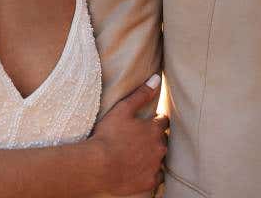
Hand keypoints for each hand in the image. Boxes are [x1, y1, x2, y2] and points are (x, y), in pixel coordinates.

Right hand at [90, 75, 168, 195]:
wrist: (98, 166)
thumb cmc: (108, 136)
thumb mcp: (122, 109)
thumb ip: (141, 94)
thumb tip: (157, 78)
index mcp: (154, 129)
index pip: (163, 122)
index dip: (156, 121)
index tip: (148, 123)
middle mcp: (159, 148)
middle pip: (163, 141)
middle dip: (156, 139)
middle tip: (142, 140)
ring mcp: (155, 166)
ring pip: (160, 159)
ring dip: (153, 156)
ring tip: (139, 156)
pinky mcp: (149, 182)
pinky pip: (156, 177)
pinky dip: (150, 173)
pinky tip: (140, 171)